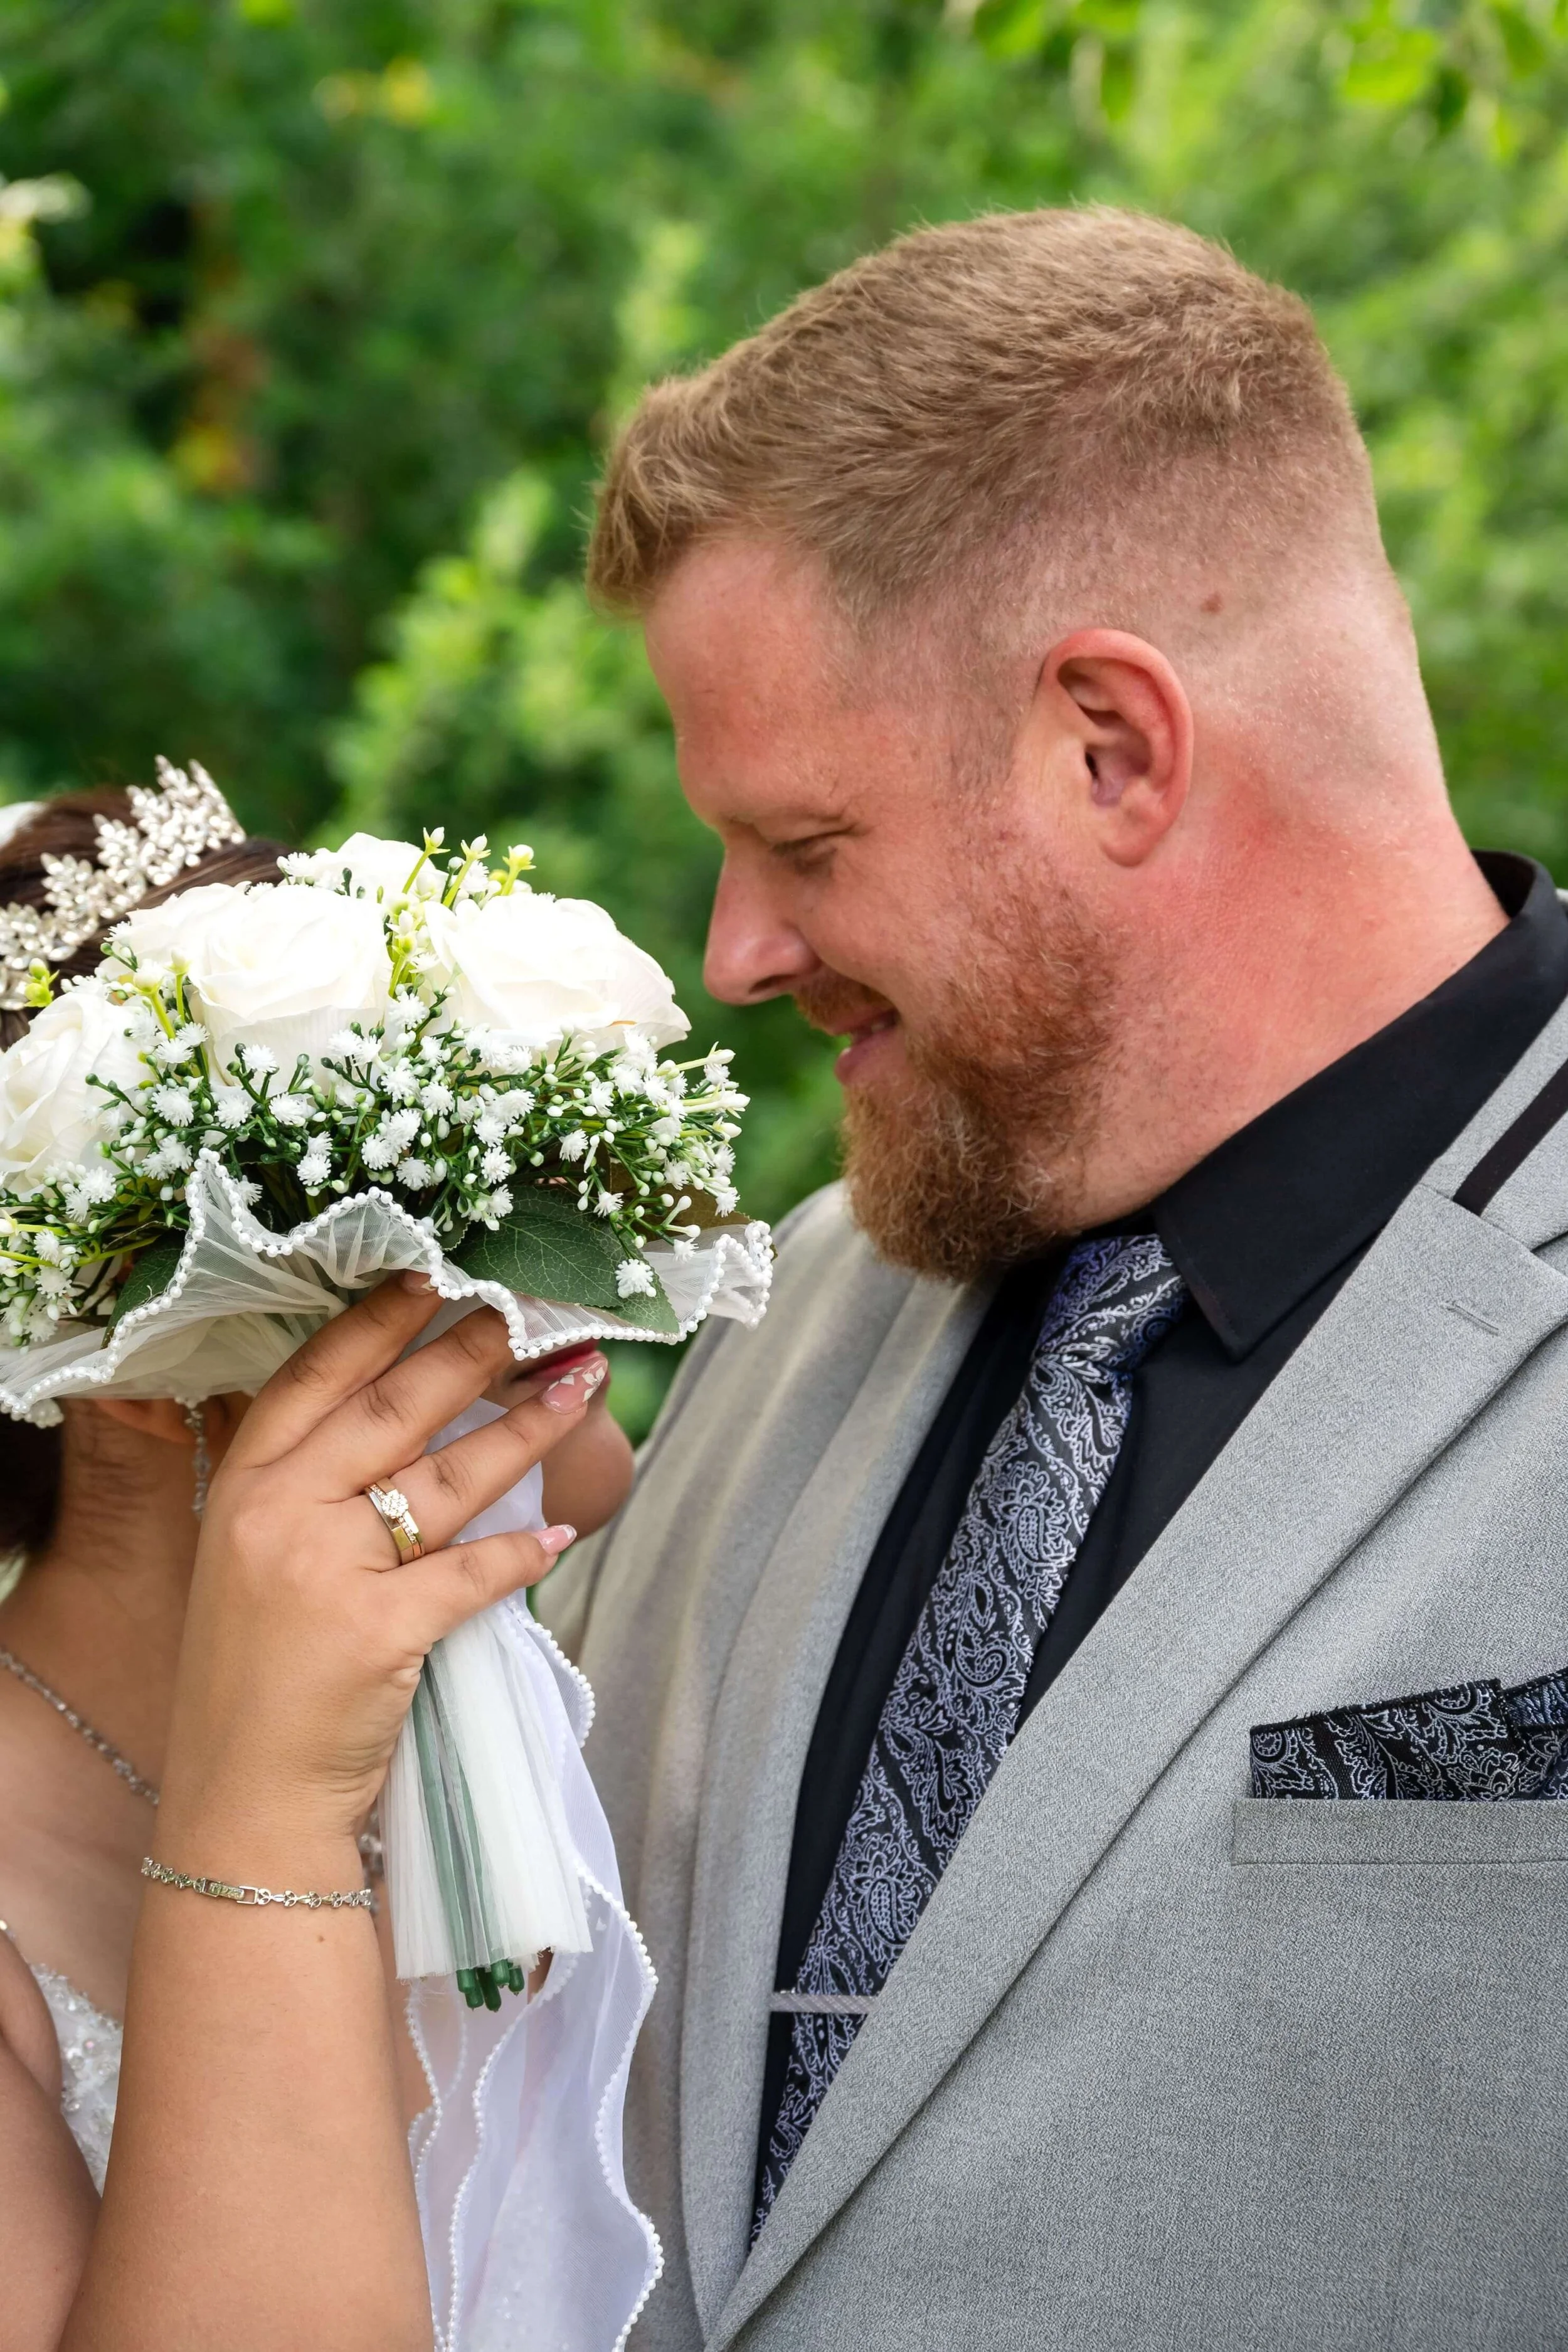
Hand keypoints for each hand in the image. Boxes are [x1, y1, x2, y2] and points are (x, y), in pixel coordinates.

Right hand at [157, 1278, 605, 1858]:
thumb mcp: (247, 1560)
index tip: (433, 1273)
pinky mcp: (377, 1636)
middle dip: (470, 1352)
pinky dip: (522, 1553)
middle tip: (527, 1313)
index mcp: (242, 1489)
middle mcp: (277, 1517)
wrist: (242, 1801)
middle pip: (391, 1411)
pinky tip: (564, 1531)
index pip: (315, 1378)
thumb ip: (304, 1488)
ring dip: (522, 1430)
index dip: (378, 1322)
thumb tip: (397, 1418)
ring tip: (578, 1388)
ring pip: (443, 1480)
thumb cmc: (254, 1679)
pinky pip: (470, 1575)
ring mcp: (325, 1574)